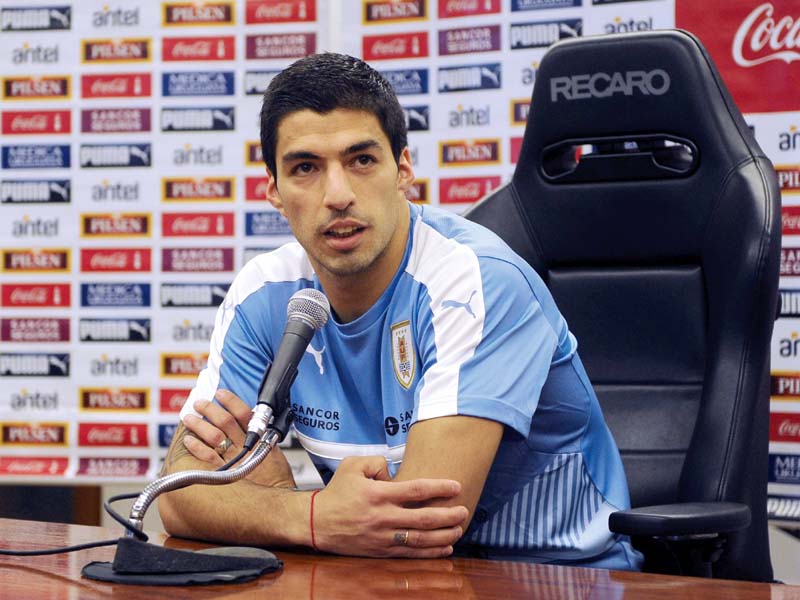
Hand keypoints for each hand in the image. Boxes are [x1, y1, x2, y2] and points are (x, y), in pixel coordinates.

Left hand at [182, 389, 294, 486]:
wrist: (276, 504)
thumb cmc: (277, 480)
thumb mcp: (276, 453)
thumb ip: (263, 438)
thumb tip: (253, 424)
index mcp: (260, 439)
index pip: (244, 413)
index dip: (231, 401)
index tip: (220, 393)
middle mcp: (245, 447)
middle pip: (225, 422)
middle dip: (210, 410)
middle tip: (199, 403)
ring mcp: (233, 461)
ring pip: (213, 437)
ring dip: (199, 425)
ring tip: (189, 418)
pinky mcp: (224, 474)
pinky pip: (207, 458)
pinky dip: (196, 447)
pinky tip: (189, 440)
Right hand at [313, 455, 467, 557]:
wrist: (316, 522)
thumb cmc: (336, 492)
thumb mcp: (352, 465)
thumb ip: (376, 461)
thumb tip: (394, 468)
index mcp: (378, 494)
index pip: (416, 490)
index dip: (439, 488)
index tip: (456, 486)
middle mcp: (383, 517)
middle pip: (424, 518)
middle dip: (448, 515)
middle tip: (464, 510)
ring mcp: (383, 537)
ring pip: (420, 539)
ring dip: (444, 535)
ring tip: (459, 529)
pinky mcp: (380, 551)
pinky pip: (410, 554)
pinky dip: (430, 553)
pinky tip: (445, 548)